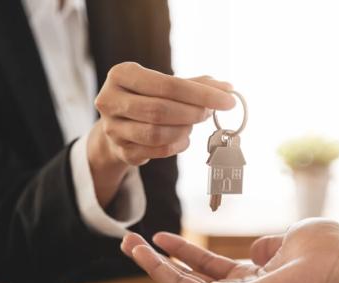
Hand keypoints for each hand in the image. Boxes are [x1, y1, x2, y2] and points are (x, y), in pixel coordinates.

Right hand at [86, 62, 234, 206]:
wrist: (118, 124)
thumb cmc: (147, 98)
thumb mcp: (164, 84)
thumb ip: (195, 85)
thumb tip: (228, 89)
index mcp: (121, 75)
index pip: (167, 85)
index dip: (201, 94)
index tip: (228, 100)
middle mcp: (110, 100)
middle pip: (160, 110)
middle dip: (193, 112)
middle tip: (210, 113)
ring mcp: (112, 128)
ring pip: (157, 133)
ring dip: (184, 129)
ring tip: (193, 124)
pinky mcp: (121, 150)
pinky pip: (156, 151)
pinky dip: (177, 145)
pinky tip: (183, 137)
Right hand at [121, 218, 338, 282]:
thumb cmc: (328, 254)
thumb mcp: (294, 237)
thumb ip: (271, 244)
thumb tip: (257, 248)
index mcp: (256, 279)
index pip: (211, 267)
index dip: (185, 252)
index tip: (164, 235)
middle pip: (190, 278)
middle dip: (159, 260)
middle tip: (131, 241)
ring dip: (152, 265)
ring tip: (128, 244)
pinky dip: (163, 271)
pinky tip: (146, 254)